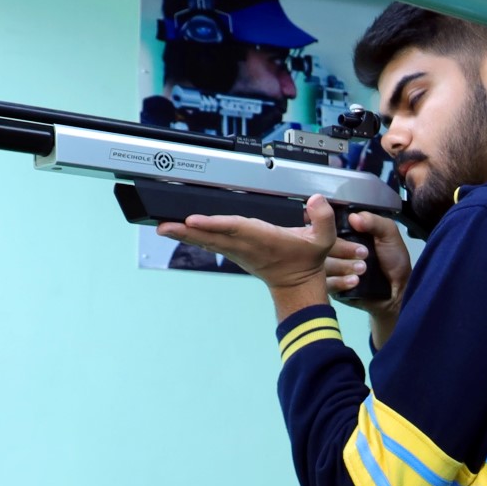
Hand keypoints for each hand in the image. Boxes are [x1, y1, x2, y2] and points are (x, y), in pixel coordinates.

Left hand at [158, 194, 339, 311]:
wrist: (297, 285)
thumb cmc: (306, 262)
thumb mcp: (323, 241)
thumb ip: (322, 219)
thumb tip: (316, 200)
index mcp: (264, 240)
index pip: (235, 229)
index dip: (214, 224)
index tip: (193, 219)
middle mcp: (246, 247)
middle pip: (212, 237)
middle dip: (188, 232)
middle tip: (164, 226)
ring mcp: (237, 252)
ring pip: (207, 242)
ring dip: (185, 235)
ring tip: (163, 227)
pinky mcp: (233, 253)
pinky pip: (209, 244)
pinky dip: (193, 237)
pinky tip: (179, 232)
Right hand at [328, 211, 410, 346]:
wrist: (397, 291)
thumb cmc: (393, 260)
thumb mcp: (389, 235)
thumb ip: (374, 222)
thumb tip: (353, 217)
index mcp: (343, 233)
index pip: (324, 225)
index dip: (325, 226)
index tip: (332, 228)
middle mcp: (332, 249)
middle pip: (320, 244)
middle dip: (342, 249)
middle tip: (364, 254)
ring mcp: (329, 269)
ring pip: (321, 264)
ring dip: (343, 266)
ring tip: (363, 270)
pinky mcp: (330, 286)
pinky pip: (325, 282)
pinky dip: (340, 281)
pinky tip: (356, 281)